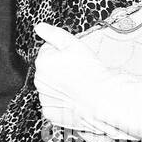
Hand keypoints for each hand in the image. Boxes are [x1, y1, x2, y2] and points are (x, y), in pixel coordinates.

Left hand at [34, 23, 141, 141]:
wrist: (102, 100)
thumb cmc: (91, 72)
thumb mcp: (74, 45)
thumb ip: (54, 34)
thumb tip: (39, 27)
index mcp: (42, 63)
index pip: (48, 51)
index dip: (63, 53)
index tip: (75, 59)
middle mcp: (38, 81)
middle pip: (49, 70)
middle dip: (60, 70)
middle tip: (79, 73)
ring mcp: (44, 99)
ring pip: (52, 88)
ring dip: (61, 87)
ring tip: (79, 87)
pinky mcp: (51, 114)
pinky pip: (55, 105)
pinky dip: (63, 104)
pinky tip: (76, 100)